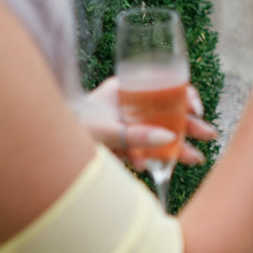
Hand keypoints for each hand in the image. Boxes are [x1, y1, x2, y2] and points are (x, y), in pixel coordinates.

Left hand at [80, 78, 214, 165]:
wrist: (43, 145)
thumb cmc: (67, 127)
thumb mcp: (103, 130)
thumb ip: (135, 135)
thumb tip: (169, 136)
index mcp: (124, 88)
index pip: (164, 84)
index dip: (185, 96)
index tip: (196, 110)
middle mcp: (127, 104)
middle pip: (167, 110)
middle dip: (189, 125)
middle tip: (209, 136)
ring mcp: (123, 123)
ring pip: (158, 131)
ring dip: (176, 146)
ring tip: (195, 159)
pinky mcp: (119, 143)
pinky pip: (142, 147)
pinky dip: (147, 157)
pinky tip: (145, 168)